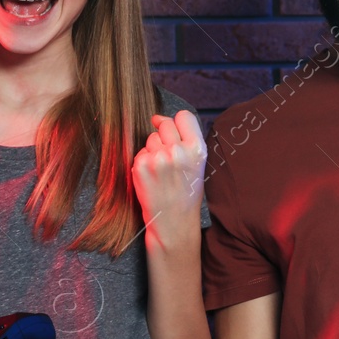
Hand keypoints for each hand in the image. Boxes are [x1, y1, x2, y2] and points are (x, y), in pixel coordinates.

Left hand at [131, 108, 206, 242]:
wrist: (174, 222)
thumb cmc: (186, 192)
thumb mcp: (197, 164)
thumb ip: (185, 139)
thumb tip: (158, 118)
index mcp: (197, 149)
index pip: (184, 116)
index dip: (178, 123)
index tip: (175, 134)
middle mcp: (178, 151)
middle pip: (165, 124)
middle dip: (164, 136)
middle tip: (168, 159)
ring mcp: (158, 158)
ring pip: (151, 138)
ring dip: (153, 150)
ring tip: (161, 171)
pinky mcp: (141, 166)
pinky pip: (140, 152)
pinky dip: (144, 162)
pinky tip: (152, 178)